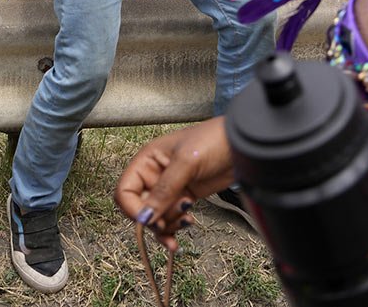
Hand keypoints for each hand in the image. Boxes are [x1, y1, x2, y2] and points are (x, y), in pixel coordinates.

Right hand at [114, 117, 233, 251]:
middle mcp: (154, 175)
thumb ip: (164, 190)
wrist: (242, 145)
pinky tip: (188, 225)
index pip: (125, 191)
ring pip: (156, 217)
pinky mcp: (184, 197)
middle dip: (155, 219)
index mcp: (147, 160)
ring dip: (169, 225)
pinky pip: (171, 218)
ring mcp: (170, 188)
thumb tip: (145, 217)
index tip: (148, 219)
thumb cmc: (213, 140)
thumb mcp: (186, 162)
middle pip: (140, 208)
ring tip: (187, 218)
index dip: (132, 208)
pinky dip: (176, 227)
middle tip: (171, 220)